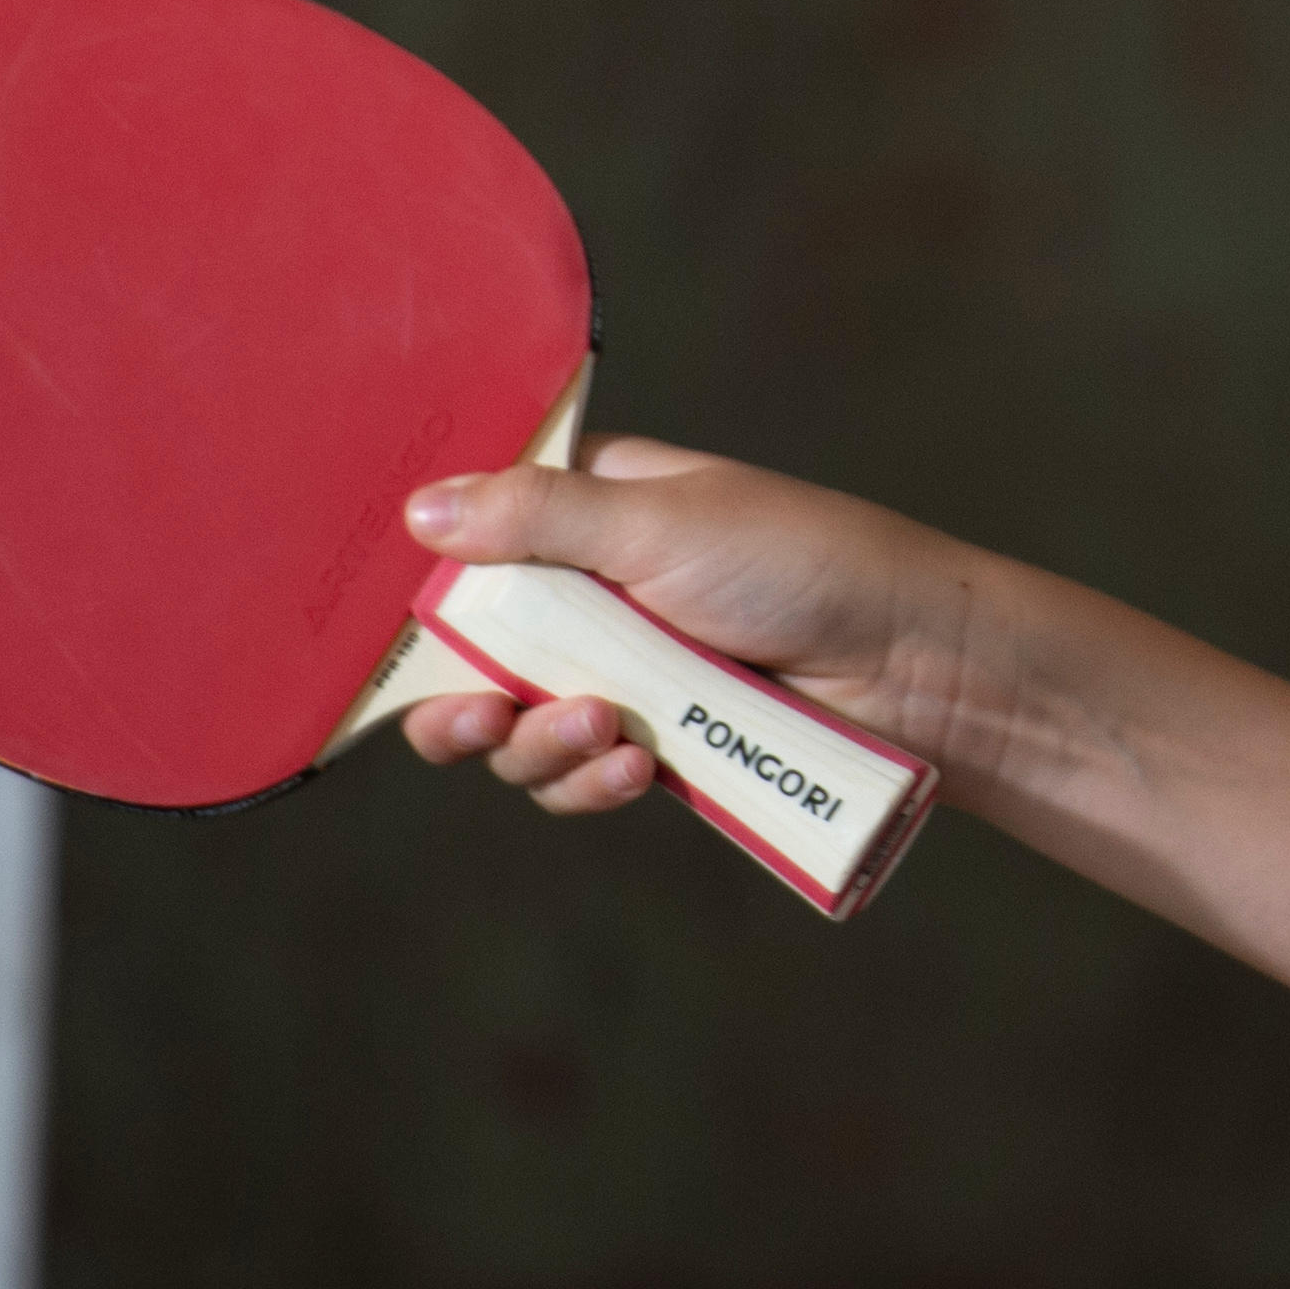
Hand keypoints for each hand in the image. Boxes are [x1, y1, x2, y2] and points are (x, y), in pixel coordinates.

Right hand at [393, 435, 949, 817]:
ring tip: (596, 730)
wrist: (912, 665)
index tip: (377, 619)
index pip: (475, 533)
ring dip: (534, 743)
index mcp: (592, 507)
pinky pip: (576, 777)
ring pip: (514, 729)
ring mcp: (621, 673)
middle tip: (471, 716)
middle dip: (453, 696)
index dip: (426, 575)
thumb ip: (538, 518)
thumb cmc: (800, 561)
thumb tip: (419, 510)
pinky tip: (627, 770)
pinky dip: (586, 781)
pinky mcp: (653, 747)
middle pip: (471, 652)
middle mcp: (593, 590)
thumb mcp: (661, 522)